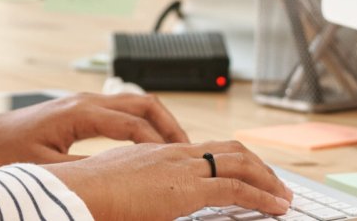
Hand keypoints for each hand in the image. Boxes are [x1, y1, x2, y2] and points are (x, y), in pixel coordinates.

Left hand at [0, 92, 187, 166]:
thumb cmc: (4, 152)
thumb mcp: (46, 170)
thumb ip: (83, 175)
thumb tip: (112, 186)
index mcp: (81, 113)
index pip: (135, 124)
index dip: (162, 145)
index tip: (182, 164)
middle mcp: (86, 102)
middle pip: (144, 104)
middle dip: (172, 128)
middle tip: (192, 154)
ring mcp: (84, 103)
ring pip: (135, 105)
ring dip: (159, 125)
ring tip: (179, 152)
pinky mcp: (79, 112)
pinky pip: (121, 113)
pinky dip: (142, 127)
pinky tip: (148, 151)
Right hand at [45, 139, 292, 220]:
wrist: (75, 192)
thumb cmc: (86, 195)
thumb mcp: (118, 190)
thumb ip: (139, 194)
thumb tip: (144, 205)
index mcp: (155, 152)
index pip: (203, 148)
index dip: (230, 159)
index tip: (244, 173)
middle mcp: (173, 153)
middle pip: (228, 149)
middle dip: (257, 165)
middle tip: (274, 183)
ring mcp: (182, 167)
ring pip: (239, 163)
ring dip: (266, 179)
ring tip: (282, 195)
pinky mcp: (188, 188)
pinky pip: (236, 189)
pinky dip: (262, 196)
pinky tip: (275, 207)